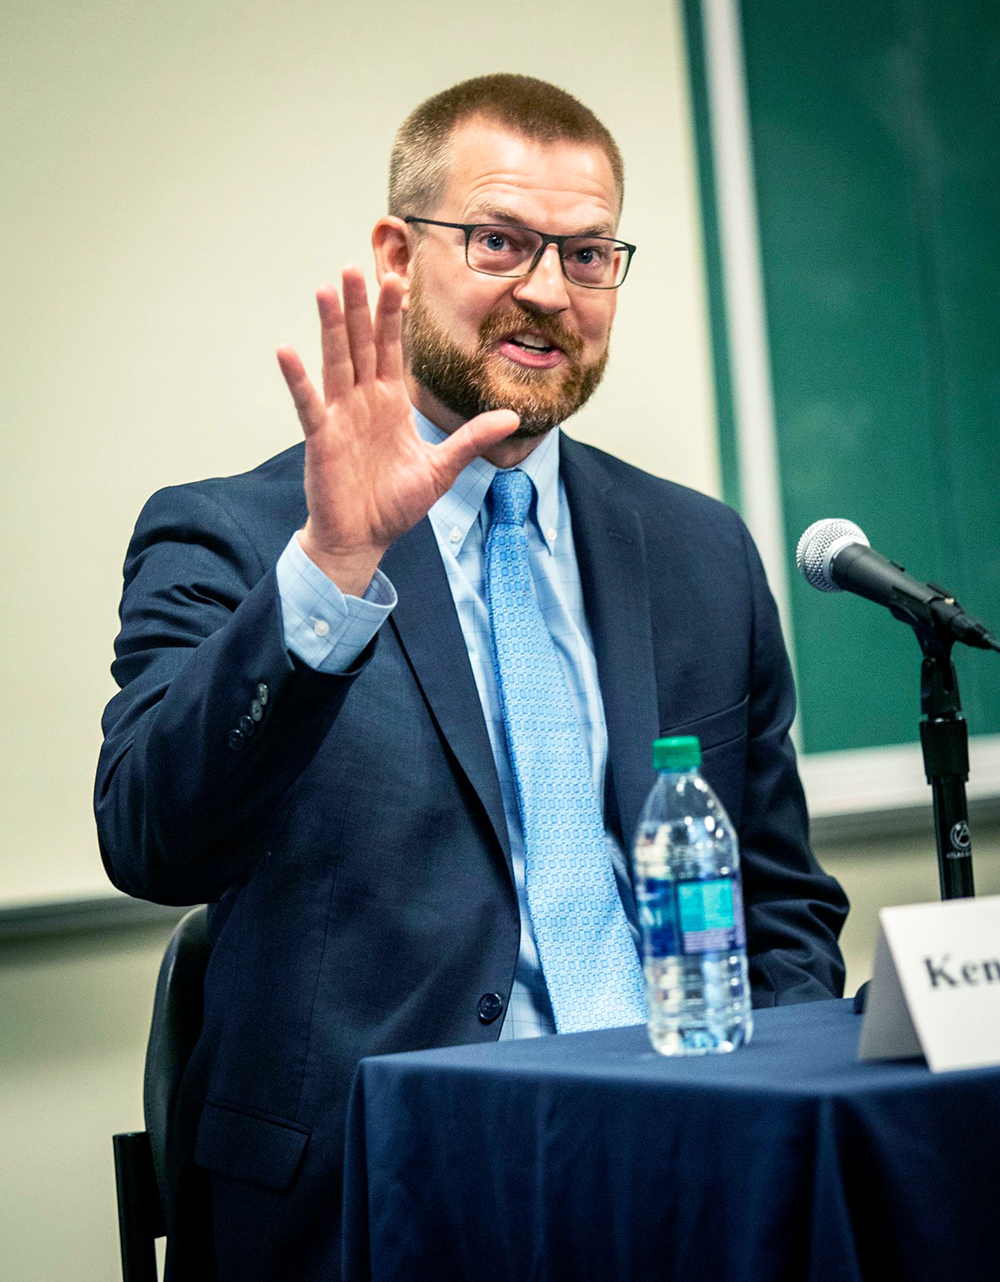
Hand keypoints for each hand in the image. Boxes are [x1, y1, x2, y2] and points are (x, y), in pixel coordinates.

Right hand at [277, 267, 518, 595]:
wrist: (365, 539)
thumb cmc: (396, 504)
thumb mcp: (443, 468)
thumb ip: (472, 438)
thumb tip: (513, 417)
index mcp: (390, 403)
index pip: (391, 349)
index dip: (393, 316)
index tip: (398, 280)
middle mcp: (363, 402)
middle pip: (361, 344)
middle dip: (361, 306)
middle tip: (357, 265)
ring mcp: (340, 417)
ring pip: (336, 362)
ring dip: (331, 326)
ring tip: (325, 288)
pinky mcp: (322, 438)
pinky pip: (309, 403)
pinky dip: (297, 378)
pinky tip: (287, 350)